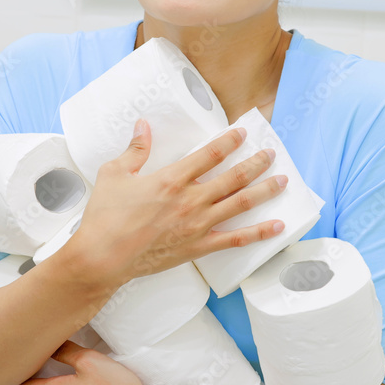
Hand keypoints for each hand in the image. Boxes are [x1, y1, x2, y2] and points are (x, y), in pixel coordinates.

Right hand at [69, 119, 288, 285]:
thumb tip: (143, 126)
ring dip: (264, 191)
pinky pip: (235, 239)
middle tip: (271, 154)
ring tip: (282, 181)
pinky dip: (258, 233)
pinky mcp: (198, 247)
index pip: (210, 154)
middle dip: (256, 163)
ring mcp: (198, 225)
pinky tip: (276, 227)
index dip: (230, 141)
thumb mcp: (114, 174)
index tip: (243, 133)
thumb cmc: (105, 218)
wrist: (102, 257)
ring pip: (240, 203)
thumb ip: (135, 149)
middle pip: (233, 177)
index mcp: (171, 179)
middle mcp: (190, 200)